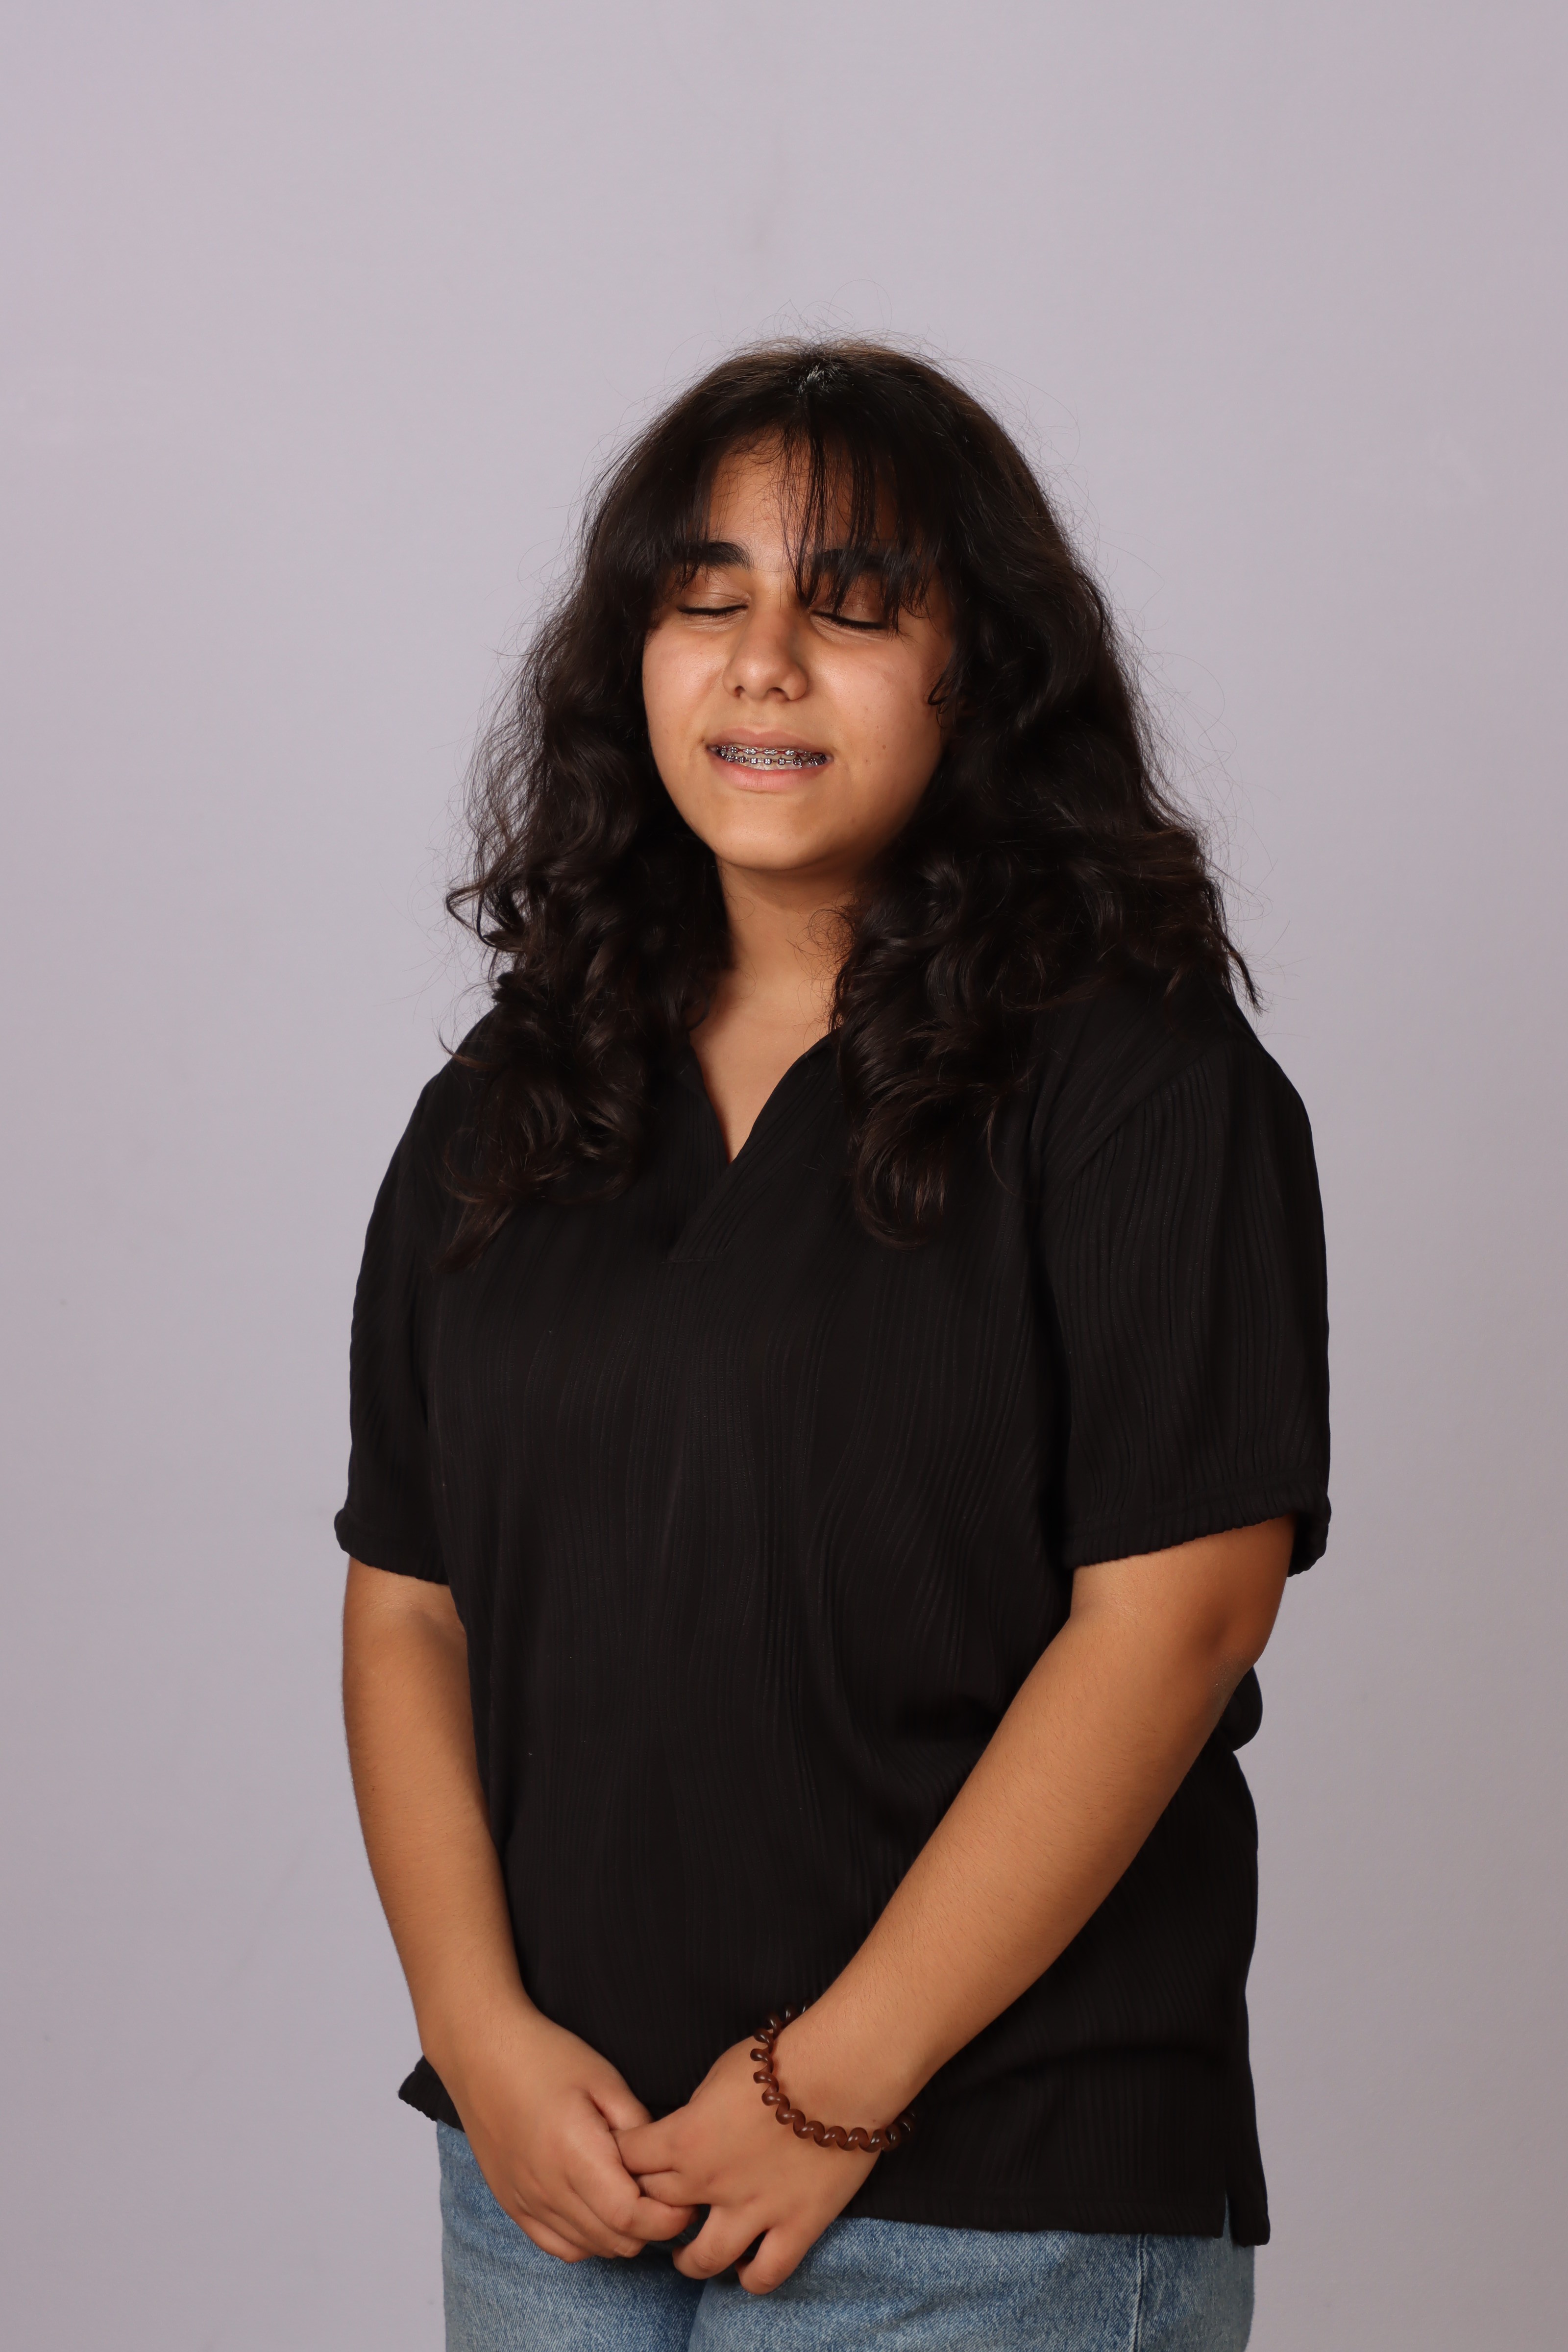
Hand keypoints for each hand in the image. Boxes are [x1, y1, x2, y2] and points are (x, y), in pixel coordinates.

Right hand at [439, 2004, 694, 2261]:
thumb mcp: (604, 2079)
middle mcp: (548, 2189)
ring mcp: (526, 2201)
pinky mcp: (512, 2204)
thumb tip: (662, 2164)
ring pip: (589, 2248)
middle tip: (666, 2197)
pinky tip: (597, 2211)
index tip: (686, 2201)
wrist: (483, 2053)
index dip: (667, 2219)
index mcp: (575, 2155)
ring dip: (621, 2235)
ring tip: (634, 2200)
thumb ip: (638, 2126)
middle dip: (652, 2229)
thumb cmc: (546, 2057)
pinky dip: (586, 2240)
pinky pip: (558, 2247)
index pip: (631, 2218)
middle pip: (615, 2241)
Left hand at [616, 2027, 884, 2294]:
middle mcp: (711, 2182)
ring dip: (688, 2260)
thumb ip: (695, 2113)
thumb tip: (689, 2132)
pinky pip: (766, 2273)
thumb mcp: (718, 2075)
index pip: (630, 2160)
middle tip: (658, 2202)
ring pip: (704, 2260)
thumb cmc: (782, 2059)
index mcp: (685, 2138)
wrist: (842, 2070)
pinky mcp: (797, 2225)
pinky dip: (750, 2278)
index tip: (630, 2157)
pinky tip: (744, 2271)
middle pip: (657, 2207)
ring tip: (687, 2255)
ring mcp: (755, 2210)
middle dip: (651, 2203)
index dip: (626, 2158)